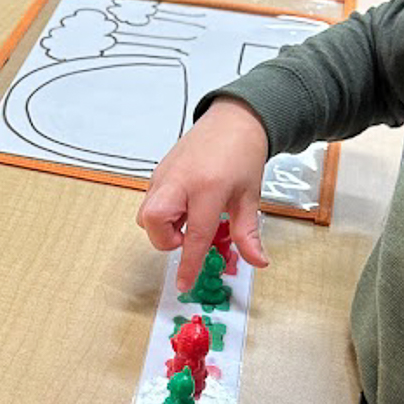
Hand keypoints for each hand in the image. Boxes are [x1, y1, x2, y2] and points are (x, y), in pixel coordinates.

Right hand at [137, 97, 269, 290]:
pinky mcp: (159, 171)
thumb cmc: (243, 154)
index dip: (188, 264)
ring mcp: (165, 174)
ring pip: (146, 212)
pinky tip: (184, 205)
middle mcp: (180, 180)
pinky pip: (151, 200)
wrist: (235, 119)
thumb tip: (257, 261)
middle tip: (187, 237)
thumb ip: (247, 232)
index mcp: (207, 188)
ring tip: (187, 219)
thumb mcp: (250, 196)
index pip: (193, 236)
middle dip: (164, 239)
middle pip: (151, 221)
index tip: (183, 285)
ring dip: (162, 226)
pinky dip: (163, 211)